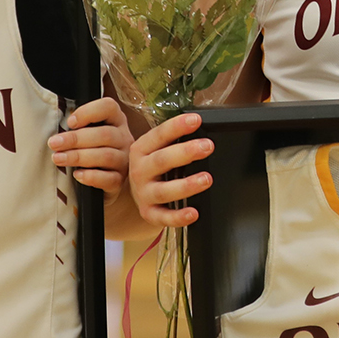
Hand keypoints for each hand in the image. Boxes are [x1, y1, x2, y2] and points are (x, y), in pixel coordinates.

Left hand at [48, 97, 131, 197]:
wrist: (107, 179)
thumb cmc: (93, 150)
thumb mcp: (89, 133)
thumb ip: (78, 128)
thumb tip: (57, 132)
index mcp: (116, 120)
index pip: (108, 107)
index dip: (88, 112)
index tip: (69, 122)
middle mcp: (123, 138)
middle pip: (105, 134)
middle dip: (76, 139)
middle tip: (54, 143)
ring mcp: (124, 160)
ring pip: (106, 156)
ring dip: (79, 157)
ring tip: (58, 158)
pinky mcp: (121, 180)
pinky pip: (109, 178)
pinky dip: (92, 176)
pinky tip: (77, 175)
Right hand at [127, 112, 214, 228]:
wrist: (130, 191)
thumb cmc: (152, 166)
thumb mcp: (155, 149)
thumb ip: (173, 139)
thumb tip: (199, 124)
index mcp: (141, 150)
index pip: (159, 135)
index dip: (177, 127)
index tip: (196, 120)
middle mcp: (140, 171)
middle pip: (162, 161)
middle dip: (185, 153)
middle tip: (207, 147)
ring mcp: (144, 193)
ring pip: (164, 191)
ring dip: (186, 185)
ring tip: (206, 179)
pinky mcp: (149, 213)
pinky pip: (163, 217)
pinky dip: (178, 217)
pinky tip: (193, 213)